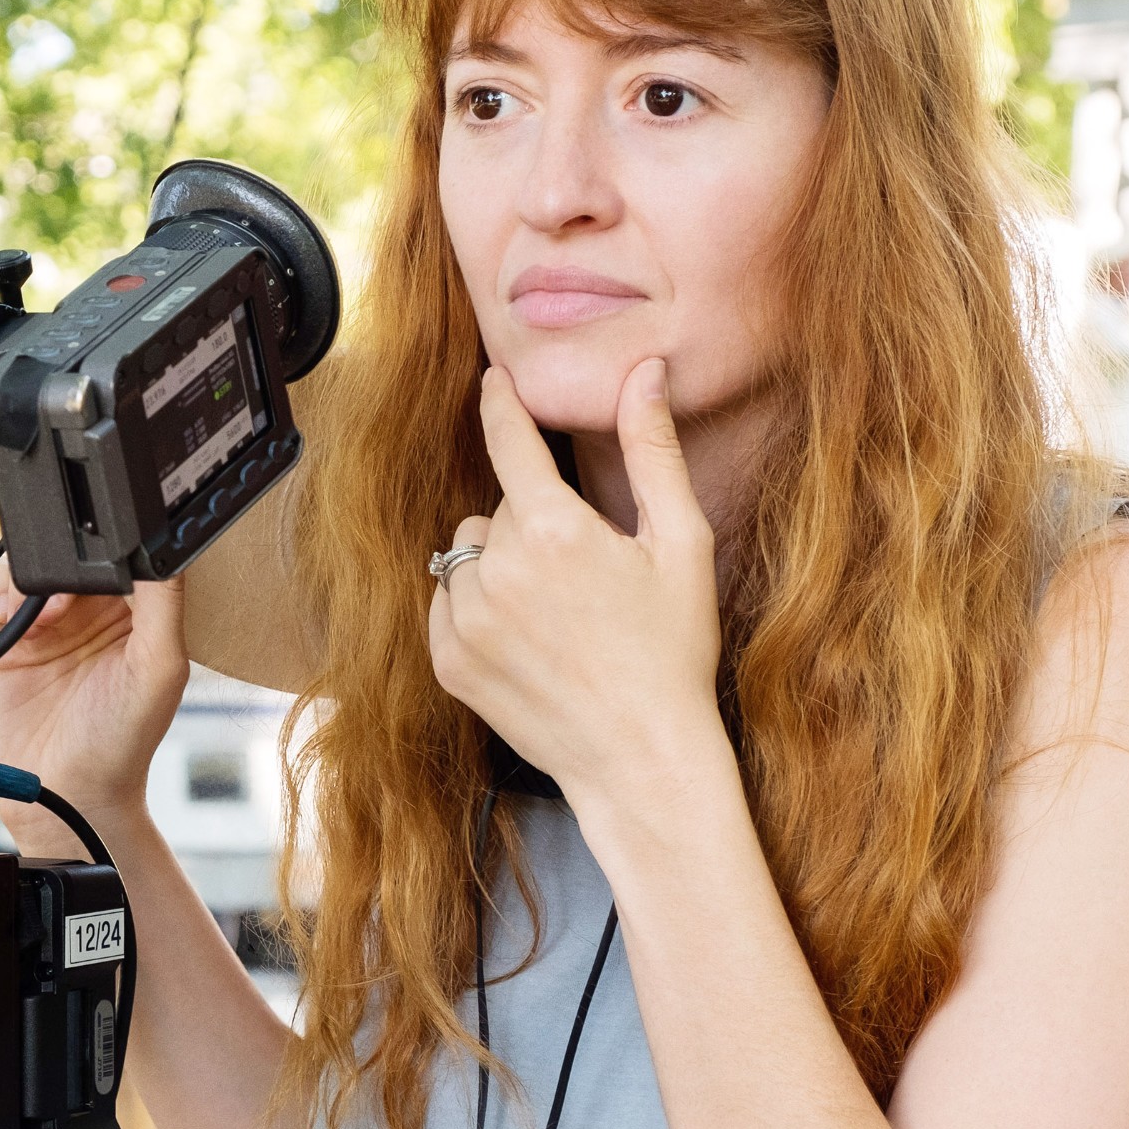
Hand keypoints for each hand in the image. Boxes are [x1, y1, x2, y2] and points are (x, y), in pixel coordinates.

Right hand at [0, 567, 186, 843]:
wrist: (66, 793)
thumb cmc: (123, 744)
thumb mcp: (161, 669)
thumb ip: (164, 604)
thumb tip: (157, 549)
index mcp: (140, 612)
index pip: (125, 553)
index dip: (110, 547)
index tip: (100, 565)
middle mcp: (95, 611)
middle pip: (71, 550)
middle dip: (62, 563)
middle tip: (65, 595)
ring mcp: (49, 622)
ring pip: (30, 564)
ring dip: (28, 578)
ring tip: (39, 616)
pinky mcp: (9, 636)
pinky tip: (13, 621)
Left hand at [427, 360, 727, 815]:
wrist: (640, 757)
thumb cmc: (672, 652)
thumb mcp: (681, 544)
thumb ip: (654, 450)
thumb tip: (642, 371)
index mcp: (555, 531)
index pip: (510, 441)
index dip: (501, 404)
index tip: (493, 380)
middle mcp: (497, 569)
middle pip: (498, 508)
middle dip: (531, 523)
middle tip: (584, 574)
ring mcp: (465, 619)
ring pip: (468, 555)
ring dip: (499, 567)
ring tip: (555, 613)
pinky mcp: (447, 661)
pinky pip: (448, 602)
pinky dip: (476, 610)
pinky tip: (526, 641)